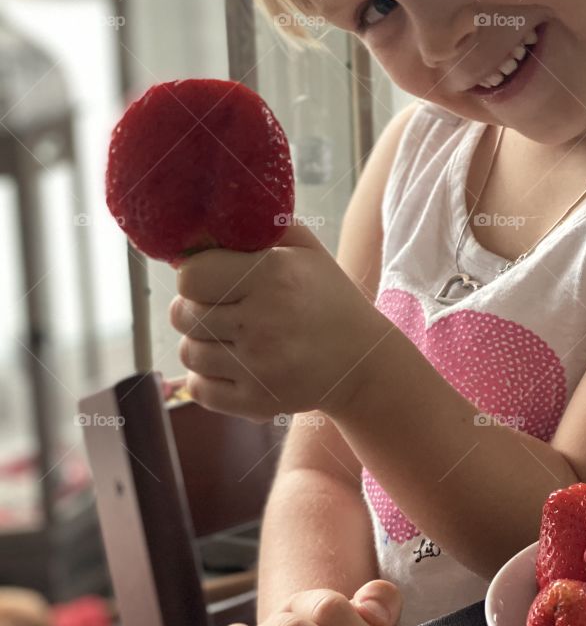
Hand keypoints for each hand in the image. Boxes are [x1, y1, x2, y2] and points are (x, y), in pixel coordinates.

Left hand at [168, 217, 389, 422]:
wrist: (361, 361)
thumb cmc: (326, 297)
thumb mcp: (306, 249)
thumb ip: (261, 225)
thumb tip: (208, 223)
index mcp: (273, 275)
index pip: (191, 276)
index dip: (196, 275)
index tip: (212, 278)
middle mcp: (263, 321)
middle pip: (183, 314)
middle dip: (194, 307)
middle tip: (218, 306)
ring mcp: (259, 366)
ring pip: (188, 352)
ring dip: (201, 342)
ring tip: (227, 335)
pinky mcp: (256, 402)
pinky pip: (198, 388)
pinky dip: (206, 377)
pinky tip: (230, 364)